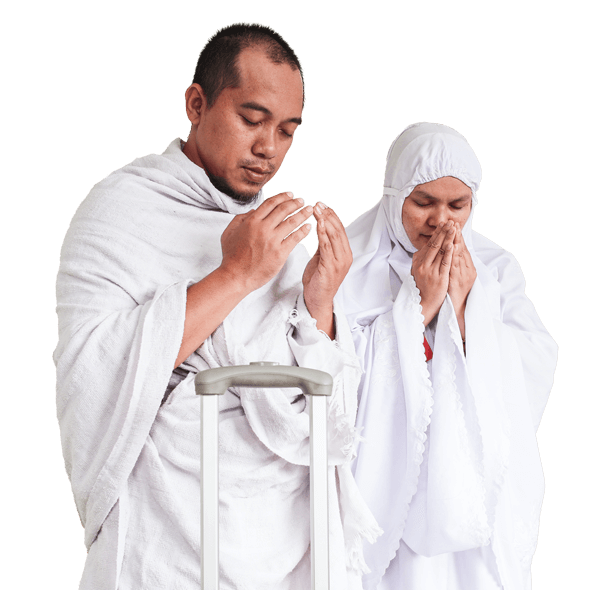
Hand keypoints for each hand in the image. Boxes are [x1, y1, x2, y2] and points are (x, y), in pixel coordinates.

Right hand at [220, 192, 312, 293]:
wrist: (236, 276)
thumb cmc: (231, 256)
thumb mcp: (229, 232)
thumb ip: (240, 218)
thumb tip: (253, 210)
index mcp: (251, 221)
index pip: (270, 203)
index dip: (282, 197)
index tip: (290, 195)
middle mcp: (263, 228)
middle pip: (283, 210)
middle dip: (295, 203)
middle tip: (302, 200)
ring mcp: (272, 241)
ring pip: (292, 222)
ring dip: (302, 214)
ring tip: (309, 210)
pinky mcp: (279, 253)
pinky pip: (295, 238)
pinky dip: (303, 231)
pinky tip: (308, 227)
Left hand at [302, 202, 351, 338]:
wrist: (317, 300)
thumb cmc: (318, 280)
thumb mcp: (322, 258)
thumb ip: (324, 244)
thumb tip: (321, 227)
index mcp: (344, 253)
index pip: (340, 229)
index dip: (331, 216)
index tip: (322, 205)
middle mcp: (345, 256)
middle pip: (338, 230)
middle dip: (327, 215)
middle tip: (318, 204)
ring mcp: (339, 262)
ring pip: (334, 236)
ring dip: (324, 221)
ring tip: (316, 209)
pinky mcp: (330, 267)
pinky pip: (327, 247)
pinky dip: (323, 234)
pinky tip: (318, 225)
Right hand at [411, 221, 455, 325]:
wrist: (422, 305)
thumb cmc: (421, 288)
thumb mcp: (417, 272)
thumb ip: (422, 260)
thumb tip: (425, 248)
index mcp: (417, 262)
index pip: (428, 244)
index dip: (437, 233)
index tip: (443, 224)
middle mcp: (422, 264)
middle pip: (433, 244)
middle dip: (442, 232)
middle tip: (449, 221)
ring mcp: (430, 271)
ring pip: (439, 251)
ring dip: (447, 238)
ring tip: (453, 228)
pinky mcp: (438, 278)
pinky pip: (444, 263)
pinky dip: (448, 253)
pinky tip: (452, 244)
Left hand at [448, 225, 476, 334]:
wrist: (457, 308)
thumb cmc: (454, 291)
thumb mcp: (454, 275)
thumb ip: (453, 263)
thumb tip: (450, 251)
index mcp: (466, 267)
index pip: (461, 248)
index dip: (457, 236)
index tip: (454, 224)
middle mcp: (467, 270)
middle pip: (462, 250)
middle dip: (457, 236)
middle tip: (454, 223)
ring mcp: (463, 275)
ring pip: (460, 256)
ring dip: (457, 243)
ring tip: (454, 231)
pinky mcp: (457, 281)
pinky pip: (455, 267)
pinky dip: (454, 257)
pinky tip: (453, 248)